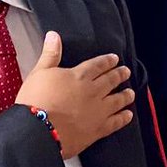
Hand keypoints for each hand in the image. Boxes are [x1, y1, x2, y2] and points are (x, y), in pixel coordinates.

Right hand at [15, 32, 134, 158]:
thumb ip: (50, 54)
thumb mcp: (40, 72)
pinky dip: (123, 118)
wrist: (38, 130)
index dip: (107, 61)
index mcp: (79, 76)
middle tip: (126, 71)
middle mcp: (92, 91)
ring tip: (131, 93)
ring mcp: (97, 111)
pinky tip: (128, 115)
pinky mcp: (97, 129)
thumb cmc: (36, 101)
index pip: (97, 65)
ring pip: (117, 100)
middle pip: (110, 80)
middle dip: (119, 75)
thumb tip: (54, 35)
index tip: (115, 59)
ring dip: (125, 95)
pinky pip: (115, 122)